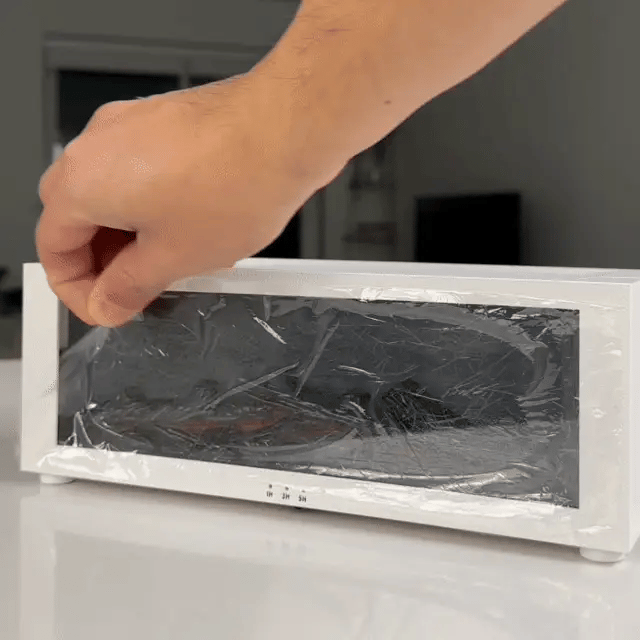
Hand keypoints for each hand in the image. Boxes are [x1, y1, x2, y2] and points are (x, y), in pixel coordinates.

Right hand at [37, 74, 342, 326]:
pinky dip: (151, 207)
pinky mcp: (162, 122)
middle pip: (77, 219)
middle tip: (137, 290)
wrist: (287, 128)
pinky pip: (139, 172)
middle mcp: (98, 144)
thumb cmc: (239, 179)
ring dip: (130, 236)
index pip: (54, 249)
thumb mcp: (175, 258)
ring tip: (172, 262)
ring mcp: (130, 126)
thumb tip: (108, 303)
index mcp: (84, 181)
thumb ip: (130, 288)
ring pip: (111, 195)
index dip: (77, 291)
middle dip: (104, 262)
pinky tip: (188, 228)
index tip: (106, 308)